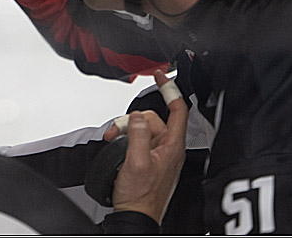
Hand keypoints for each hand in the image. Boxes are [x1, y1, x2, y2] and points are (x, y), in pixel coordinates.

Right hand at [111, 69, 188, 221]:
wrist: (134, 217)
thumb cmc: (140, 196)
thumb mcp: (136, 162)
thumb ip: (138, 134)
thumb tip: (138, 117)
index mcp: (172, 146)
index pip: (178, 109)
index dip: (170, 89)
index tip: (160, 75)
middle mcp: (168, 148)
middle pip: (152, 118)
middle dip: (131, 120)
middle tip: (116, 133)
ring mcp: (158, 154)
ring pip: (142, 128)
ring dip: (125, 131)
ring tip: (113, 142)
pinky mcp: (149, 160)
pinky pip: (138, 140)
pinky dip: (125, 139)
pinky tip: (117, 147)